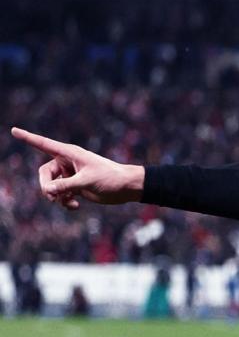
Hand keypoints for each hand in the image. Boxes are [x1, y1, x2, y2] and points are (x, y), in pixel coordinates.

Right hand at [11, 127, 144, 209]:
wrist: (127, 188)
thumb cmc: (111, 178)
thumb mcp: (87, 182)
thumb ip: (66, 186)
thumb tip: (48, 191)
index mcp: (70, 153)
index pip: (44, 144)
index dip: (28, 138)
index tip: (13, 130)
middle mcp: (68, 162)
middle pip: (44, 174)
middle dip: (46, 186)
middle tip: (52, 196)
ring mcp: (71, 175)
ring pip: (51, 186)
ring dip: (57, 197)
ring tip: (69, 202)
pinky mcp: (75, 186)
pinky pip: (61, 195)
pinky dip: (64, 201)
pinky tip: (75, 206)